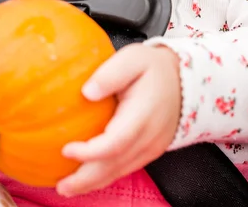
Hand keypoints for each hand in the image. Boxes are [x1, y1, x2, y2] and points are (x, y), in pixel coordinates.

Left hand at [57, 43, 181, 196]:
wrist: (186, 81)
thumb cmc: (154, 68)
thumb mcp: (134, 58)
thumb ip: (111, 73)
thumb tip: (87, 92)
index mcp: (142, 114)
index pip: (115, 142)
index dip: (90, 152)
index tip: (66, 149)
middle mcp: (148, 136)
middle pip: (115, 164)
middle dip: (86, 179)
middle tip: (61, 186)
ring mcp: (151, 147)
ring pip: (120, 171)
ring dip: (93, 182)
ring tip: (67, 188)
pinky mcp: (150, 151)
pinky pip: (126, 168)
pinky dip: (105, 176)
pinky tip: (87, 177)